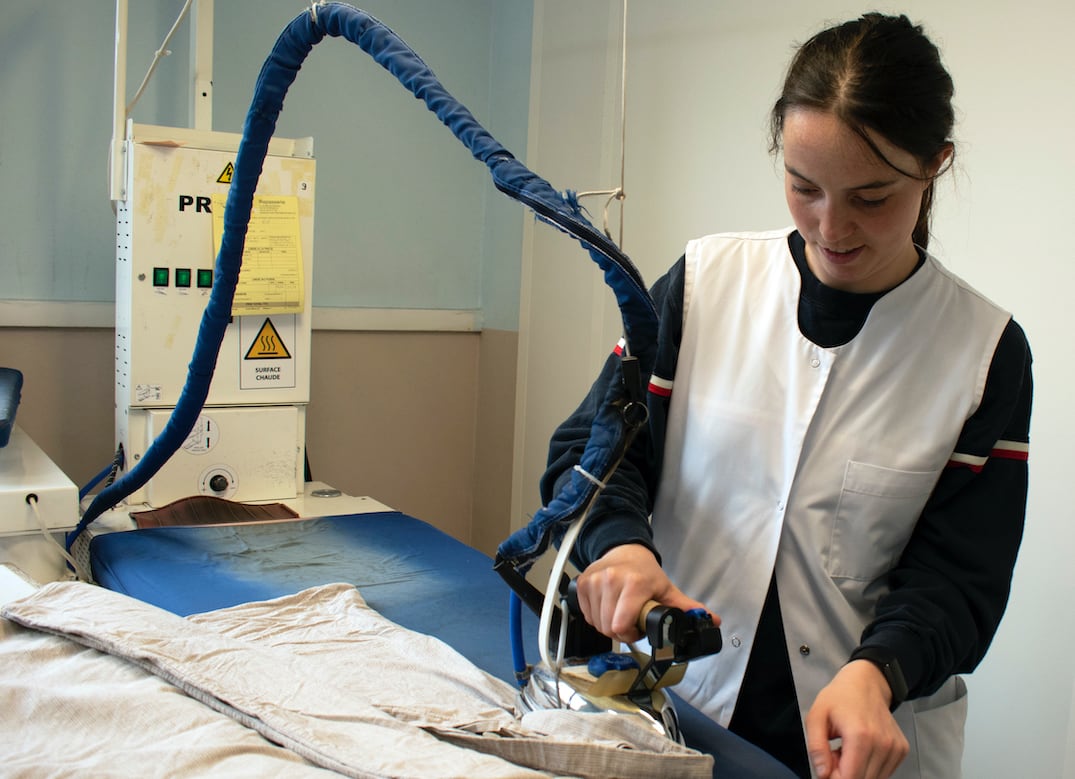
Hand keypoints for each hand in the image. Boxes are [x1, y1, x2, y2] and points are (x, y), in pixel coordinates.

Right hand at [574, 544, 717, 642]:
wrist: (625, 551)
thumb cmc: (646, 573)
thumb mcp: (668, 590)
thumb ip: (687, 608)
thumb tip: (712, 621)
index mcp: (635, 584)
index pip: (621, 625)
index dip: (630, 634)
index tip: (637, 629)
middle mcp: (612, 580)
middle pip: (607, 627)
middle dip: (620, 632)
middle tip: (629, 622)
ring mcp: (594, 581)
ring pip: (595, 622)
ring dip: (607, 624)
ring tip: (619, 613)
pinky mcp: (581, 583)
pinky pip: (585, 614)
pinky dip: (595, 616)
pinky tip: (606, 607)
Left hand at [805, 660, 908, 778]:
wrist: (866, 682)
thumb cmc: (840, 697)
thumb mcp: (816, 716)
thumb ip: (816, 747)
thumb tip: (822, 773)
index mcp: (860, 735)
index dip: (834, 778)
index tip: (826, 765)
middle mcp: (883, 744)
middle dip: (844, 774)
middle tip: (834, 754)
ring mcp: (895, 748)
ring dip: (856, 771)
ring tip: (845, 750)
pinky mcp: (901, 750)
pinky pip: (883, 773)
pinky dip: (869, 767)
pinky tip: (859, 750)